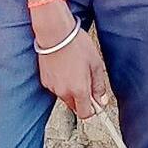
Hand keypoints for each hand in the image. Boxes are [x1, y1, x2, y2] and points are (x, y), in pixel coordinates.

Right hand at [32, 3, 107, 118]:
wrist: (55, 34)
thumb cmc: (76, 44)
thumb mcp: (95, 63)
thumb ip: (99, 84)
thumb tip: (102, 100)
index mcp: (79, 89)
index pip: (86, 114)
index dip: (93, 109)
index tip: (97, 102)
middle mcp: (64, 92)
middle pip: (75, 106)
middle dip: (82, 99)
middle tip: (87, 80)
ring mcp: (53, 87)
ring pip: (65, 96)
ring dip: (71, 89)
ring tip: (75, 69)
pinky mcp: (45, 81)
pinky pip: (56, 88)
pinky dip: (62, 82)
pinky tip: (65, 67)